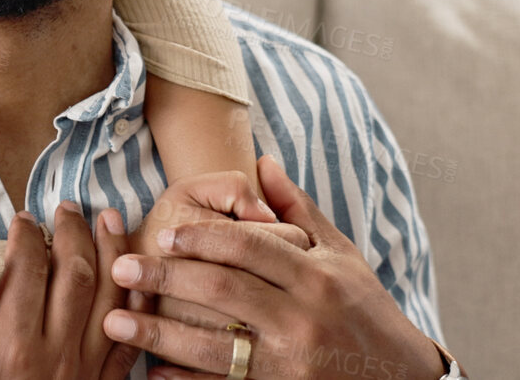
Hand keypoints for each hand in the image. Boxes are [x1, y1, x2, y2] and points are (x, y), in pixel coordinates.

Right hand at [0, 202, 139, 379]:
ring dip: (114, 253)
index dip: (27, 234)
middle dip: (74, 231)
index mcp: (8, 344)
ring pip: (110, 300)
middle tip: (67, 207)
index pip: (27, 269)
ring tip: (110, 219)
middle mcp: (53, 356)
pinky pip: (128, 342)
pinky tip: (133, 279)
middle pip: (76, 274)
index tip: (23, 218)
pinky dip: (136, 307)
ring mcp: (82, 375)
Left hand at [102, 156, 445, 379]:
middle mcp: (303, 318)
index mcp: (316, 277)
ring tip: (116, 323)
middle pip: (224, 292)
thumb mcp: (340, 254)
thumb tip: (262, 161)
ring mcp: (291, 363)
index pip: (250, 248)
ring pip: (215, 346)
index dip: (203, 238)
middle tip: (122, 270)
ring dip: (160, 335)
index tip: (162, 235)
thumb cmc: (366, 309)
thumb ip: (297, 210)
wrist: (403, 378)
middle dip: (167, 281)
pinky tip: (152, 371)